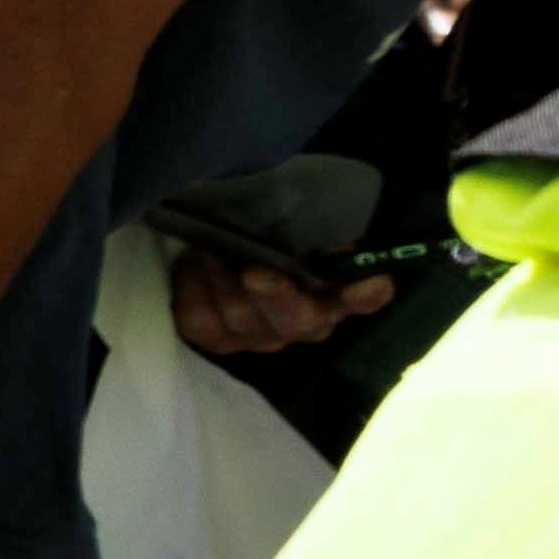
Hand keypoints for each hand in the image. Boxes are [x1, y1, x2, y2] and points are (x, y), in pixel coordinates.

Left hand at [163, 244, 392, 358]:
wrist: (223, 247)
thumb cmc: (270, 233)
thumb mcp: (294, 221)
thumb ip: (311, 222)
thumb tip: (316, 220)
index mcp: (338, 292)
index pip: (366, 297)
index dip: (366, 293)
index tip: (366, 281)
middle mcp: (305, 322)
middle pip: (298, 319)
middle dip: (276, 296)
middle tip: (255, 273)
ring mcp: (261, 336)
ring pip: (242, 318)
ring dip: (222, 279)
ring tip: (209, 248)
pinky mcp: (217, 339)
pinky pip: (200, 319)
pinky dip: (192, 287)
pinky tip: (192, 262)